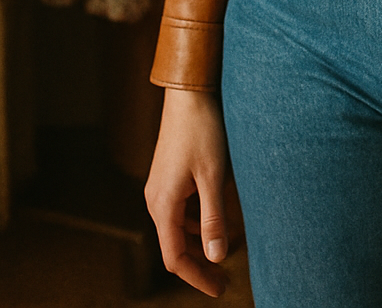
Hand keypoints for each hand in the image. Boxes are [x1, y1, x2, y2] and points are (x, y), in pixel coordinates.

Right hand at [145, 87, 239, 297]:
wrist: (188, 93)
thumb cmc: (203, 130)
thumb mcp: (214, 176)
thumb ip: (214, 218)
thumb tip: (216, 257)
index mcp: (163, 204)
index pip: (174, 258)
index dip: (196, 277)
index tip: (220, 288)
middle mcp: (155, 199)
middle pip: (173, 246)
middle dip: (199, 263)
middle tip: (224, 276)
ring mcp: (159, 187)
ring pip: (176, 228)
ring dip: (198, 242)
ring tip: (226, 247)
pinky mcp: (167, 176)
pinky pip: (178, 210)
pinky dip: (196, 221)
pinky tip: (215, 217)